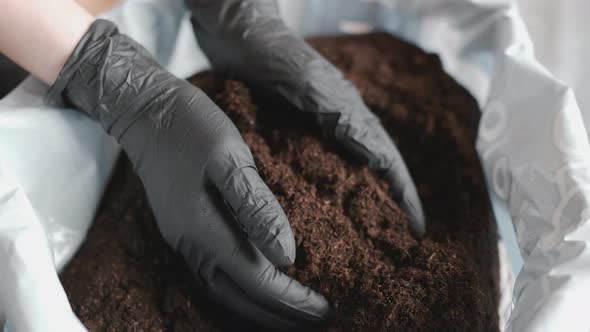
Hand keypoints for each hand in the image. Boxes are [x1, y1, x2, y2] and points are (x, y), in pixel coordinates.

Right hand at [48, 19, 330, 329]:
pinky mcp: (182, 231)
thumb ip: (256, 206)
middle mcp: (190, 245)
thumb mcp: (230, 156)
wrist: (145, 111)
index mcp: (204, 229)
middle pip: (240, 297)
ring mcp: (182, 241)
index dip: (292, 299)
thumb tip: (288, 254)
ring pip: (224, 293)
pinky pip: (213, 277)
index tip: (325, 307)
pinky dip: (240, 292)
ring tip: (294, 314)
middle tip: (321, 319)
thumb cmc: (191, 126)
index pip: (257, 280)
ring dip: (260, 309)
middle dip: (281, 314)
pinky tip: (256, 289)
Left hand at [188, 0, 425, 235]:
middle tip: (392, 244)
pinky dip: (319, 193)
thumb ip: (341, 115)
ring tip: (357, 239)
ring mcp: (314, 130)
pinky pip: (312, 169)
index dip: (405, 195)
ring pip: (343, 174)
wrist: (236, 32)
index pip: (387, 161)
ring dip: (354, 204)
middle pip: (371, 172)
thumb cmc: (273, 53)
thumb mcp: (309, 84)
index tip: (418, 230)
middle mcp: (337, 126)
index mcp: (349, 114)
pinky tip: (311, 214)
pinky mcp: (289, 133)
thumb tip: (378, 157)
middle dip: (386, 206)